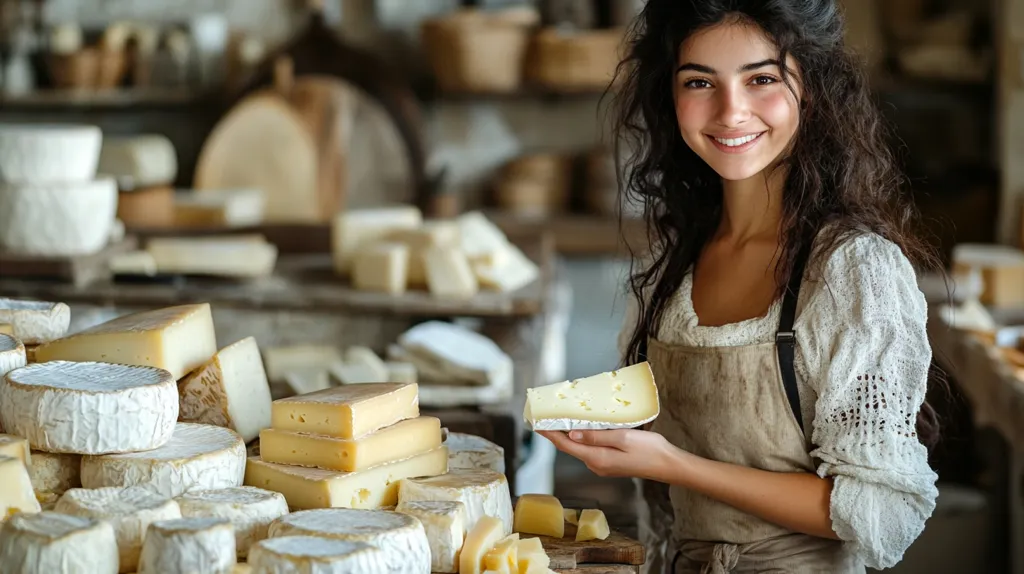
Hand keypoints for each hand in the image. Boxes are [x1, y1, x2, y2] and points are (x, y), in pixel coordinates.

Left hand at [537, 429, 679, 480]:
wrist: (668, 465)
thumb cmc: (649, 450)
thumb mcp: (622, 438)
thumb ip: (596, 436)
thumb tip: (572, 435)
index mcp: (597, 458)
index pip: (565, 445)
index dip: (549, 434)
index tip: (537, 424)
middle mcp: (596, 465)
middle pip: (570, 447)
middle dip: (557, 432)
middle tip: (546, 417)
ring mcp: (603, 466)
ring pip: (580, 448)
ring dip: (570, 435)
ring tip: (561, 418)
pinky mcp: (610, 463)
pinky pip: (590, 449)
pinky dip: (583, 438)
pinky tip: (583, 428)